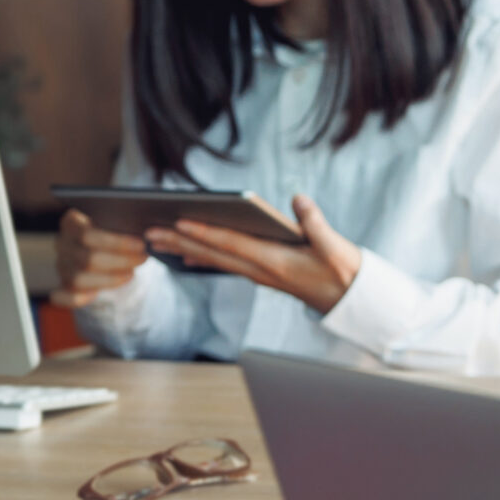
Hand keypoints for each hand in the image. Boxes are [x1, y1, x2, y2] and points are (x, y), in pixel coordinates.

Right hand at [52, 209, 147, 309]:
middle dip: (121, 261)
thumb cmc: (112, 232)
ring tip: (131, 273)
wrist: (102, 248)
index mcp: (71, 223)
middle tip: (142, 259)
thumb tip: (146, 231)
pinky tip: (97, 295)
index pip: (88, 234)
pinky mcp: (62, 286)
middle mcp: (62, 244)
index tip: (141, 244)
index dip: (117, 243)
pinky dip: (80, 298)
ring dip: (110, 279)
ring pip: (79, 279)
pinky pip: (63, 297)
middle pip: (87, 258)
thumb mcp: (116, 222)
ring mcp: (61, 266)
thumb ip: (123, 223)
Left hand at [147, 194, 363, 316]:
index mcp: (276, 262)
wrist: (351, 299)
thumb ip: (315, 223)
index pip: (233, 244)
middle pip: (214, 254)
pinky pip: (225, 265)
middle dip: (180, 241)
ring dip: (184, 249)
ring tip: (157, 241)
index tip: (178, 221)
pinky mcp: (262, 273)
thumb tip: (298, 199)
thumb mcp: (335, 246)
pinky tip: (186, 255)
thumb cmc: (343, 272)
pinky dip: (203, 257)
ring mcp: (260, 274)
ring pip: (215, 260)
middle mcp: (261, 270)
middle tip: (148, 232)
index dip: (205, 232)